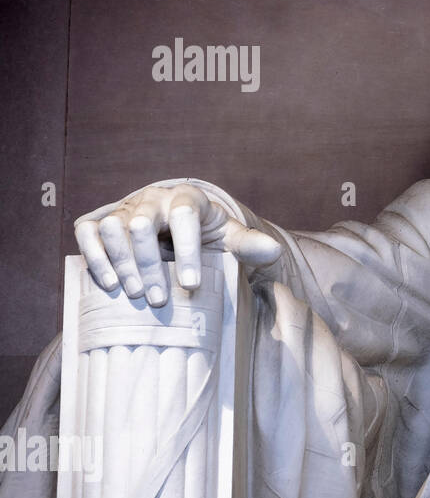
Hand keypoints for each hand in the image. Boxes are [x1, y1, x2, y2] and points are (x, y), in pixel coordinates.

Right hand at [74, 183, 281, 306]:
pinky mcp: (101, 219)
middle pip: (141, 224)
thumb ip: (249, 243)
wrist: (177, 221)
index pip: (185, 216)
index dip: (187, 249)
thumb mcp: (229, 236)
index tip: (191, 285)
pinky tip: (108, 283)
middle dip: (149, 264)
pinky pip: (86, 231)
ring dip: (121, 263)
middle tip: (159, 299)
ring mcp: (124, 207)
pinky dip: (94, 255)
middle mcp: (152, 198)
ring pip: (112, 227)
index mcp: (188, 198)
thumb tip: (274, 251)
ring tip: (135, 294)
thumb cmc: (206, 232)